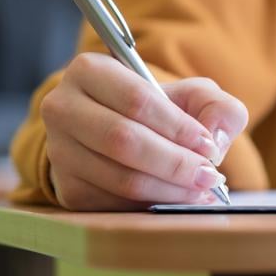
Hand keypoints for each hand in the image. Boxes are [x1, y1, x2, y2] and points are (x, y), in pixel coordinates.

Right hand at [41, 53, 248, 210]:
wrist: (118, 134)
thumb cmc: (156, 112)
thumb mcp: (190, 96)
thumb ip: (216, 106)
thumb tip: (215, 137)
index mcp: (88, 70)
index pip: (136, 100)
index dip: (177, 127)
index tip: (208, 146)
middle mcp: (62, 107)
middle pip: (123, 141)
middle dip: (175, 163)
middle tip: (210, 176)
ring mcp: (59, 150)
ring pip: (120, 178)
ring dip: (168, 190)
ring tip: (200, 191)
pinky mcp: (67, 188)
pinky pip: (114, 203)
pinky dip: (151, 205)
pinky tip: (176, 199)